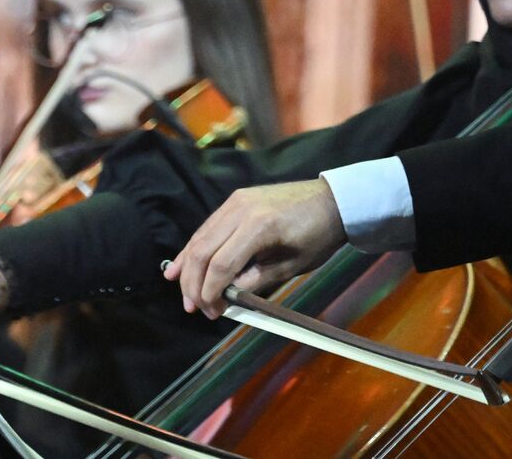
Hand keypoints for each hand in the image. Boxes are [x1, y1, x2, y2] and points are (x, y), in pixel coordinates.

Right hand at [163, 179, 345, 318]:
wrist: (334, 199)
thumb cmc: (319, 233)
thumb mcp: (293, 264)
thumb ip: (257, 280)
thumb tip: (227, 297)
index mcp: (260, 225)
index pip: (222, 265)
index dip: (212, 292)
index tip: (213, 312)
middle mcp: (242, 209)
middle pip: (203, 252)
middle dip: (195, 284)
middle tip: (196, 308)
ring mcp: (236, 201)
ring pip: (200, 239)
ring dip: (188, 269)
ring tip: (186, 296)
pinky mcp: (235, 200)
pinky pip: (207, 227)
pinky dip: (193, 249)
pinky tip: (177, 268)